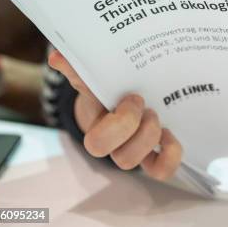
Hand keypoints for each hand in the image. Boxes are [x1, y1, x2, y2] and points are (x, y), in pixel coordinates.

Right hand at [48, 50, 181, 179]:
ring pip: (142, 163)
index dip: (118, 126)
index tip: (131, 95)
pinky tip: (171, 134)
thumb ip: (77, 68)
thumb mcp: (93, 78)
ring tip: (155, 113)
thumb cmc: (106, 89)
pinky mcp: (155, 155)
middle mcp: (117, 147)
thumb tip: (57, 57)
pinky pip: (163, 170)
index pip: (98, 143)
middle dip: (137, 129)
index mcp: (99, 129)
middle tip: (142, 101)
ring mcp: (136, 152)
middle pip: (123, 159)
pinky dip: (171, 154)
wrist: (119, 97)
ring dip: (151, 137)